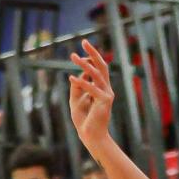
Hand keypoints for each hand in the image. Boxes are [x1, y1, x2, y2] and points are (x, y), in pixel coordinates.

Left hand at [67, 39, 115, 153]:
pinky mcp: (104, 102)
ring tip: (73, 56)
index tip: (80, 52)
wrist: (92, 137)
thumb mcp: (76, 101)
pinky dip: (81, 82)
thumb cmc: (84, 121)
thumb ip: (77, 88)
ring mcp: (107, 95)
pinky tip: (71, 77)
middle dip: (93, 52)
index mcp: (102, 88)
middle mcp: (107, 89)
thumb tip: (76, 75)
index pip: (99, 68)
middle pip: (102, 65)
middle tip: (83, 41)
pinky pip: (91, 88)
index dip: (90, 58)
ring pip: (96, 74)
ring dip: (84, 64)